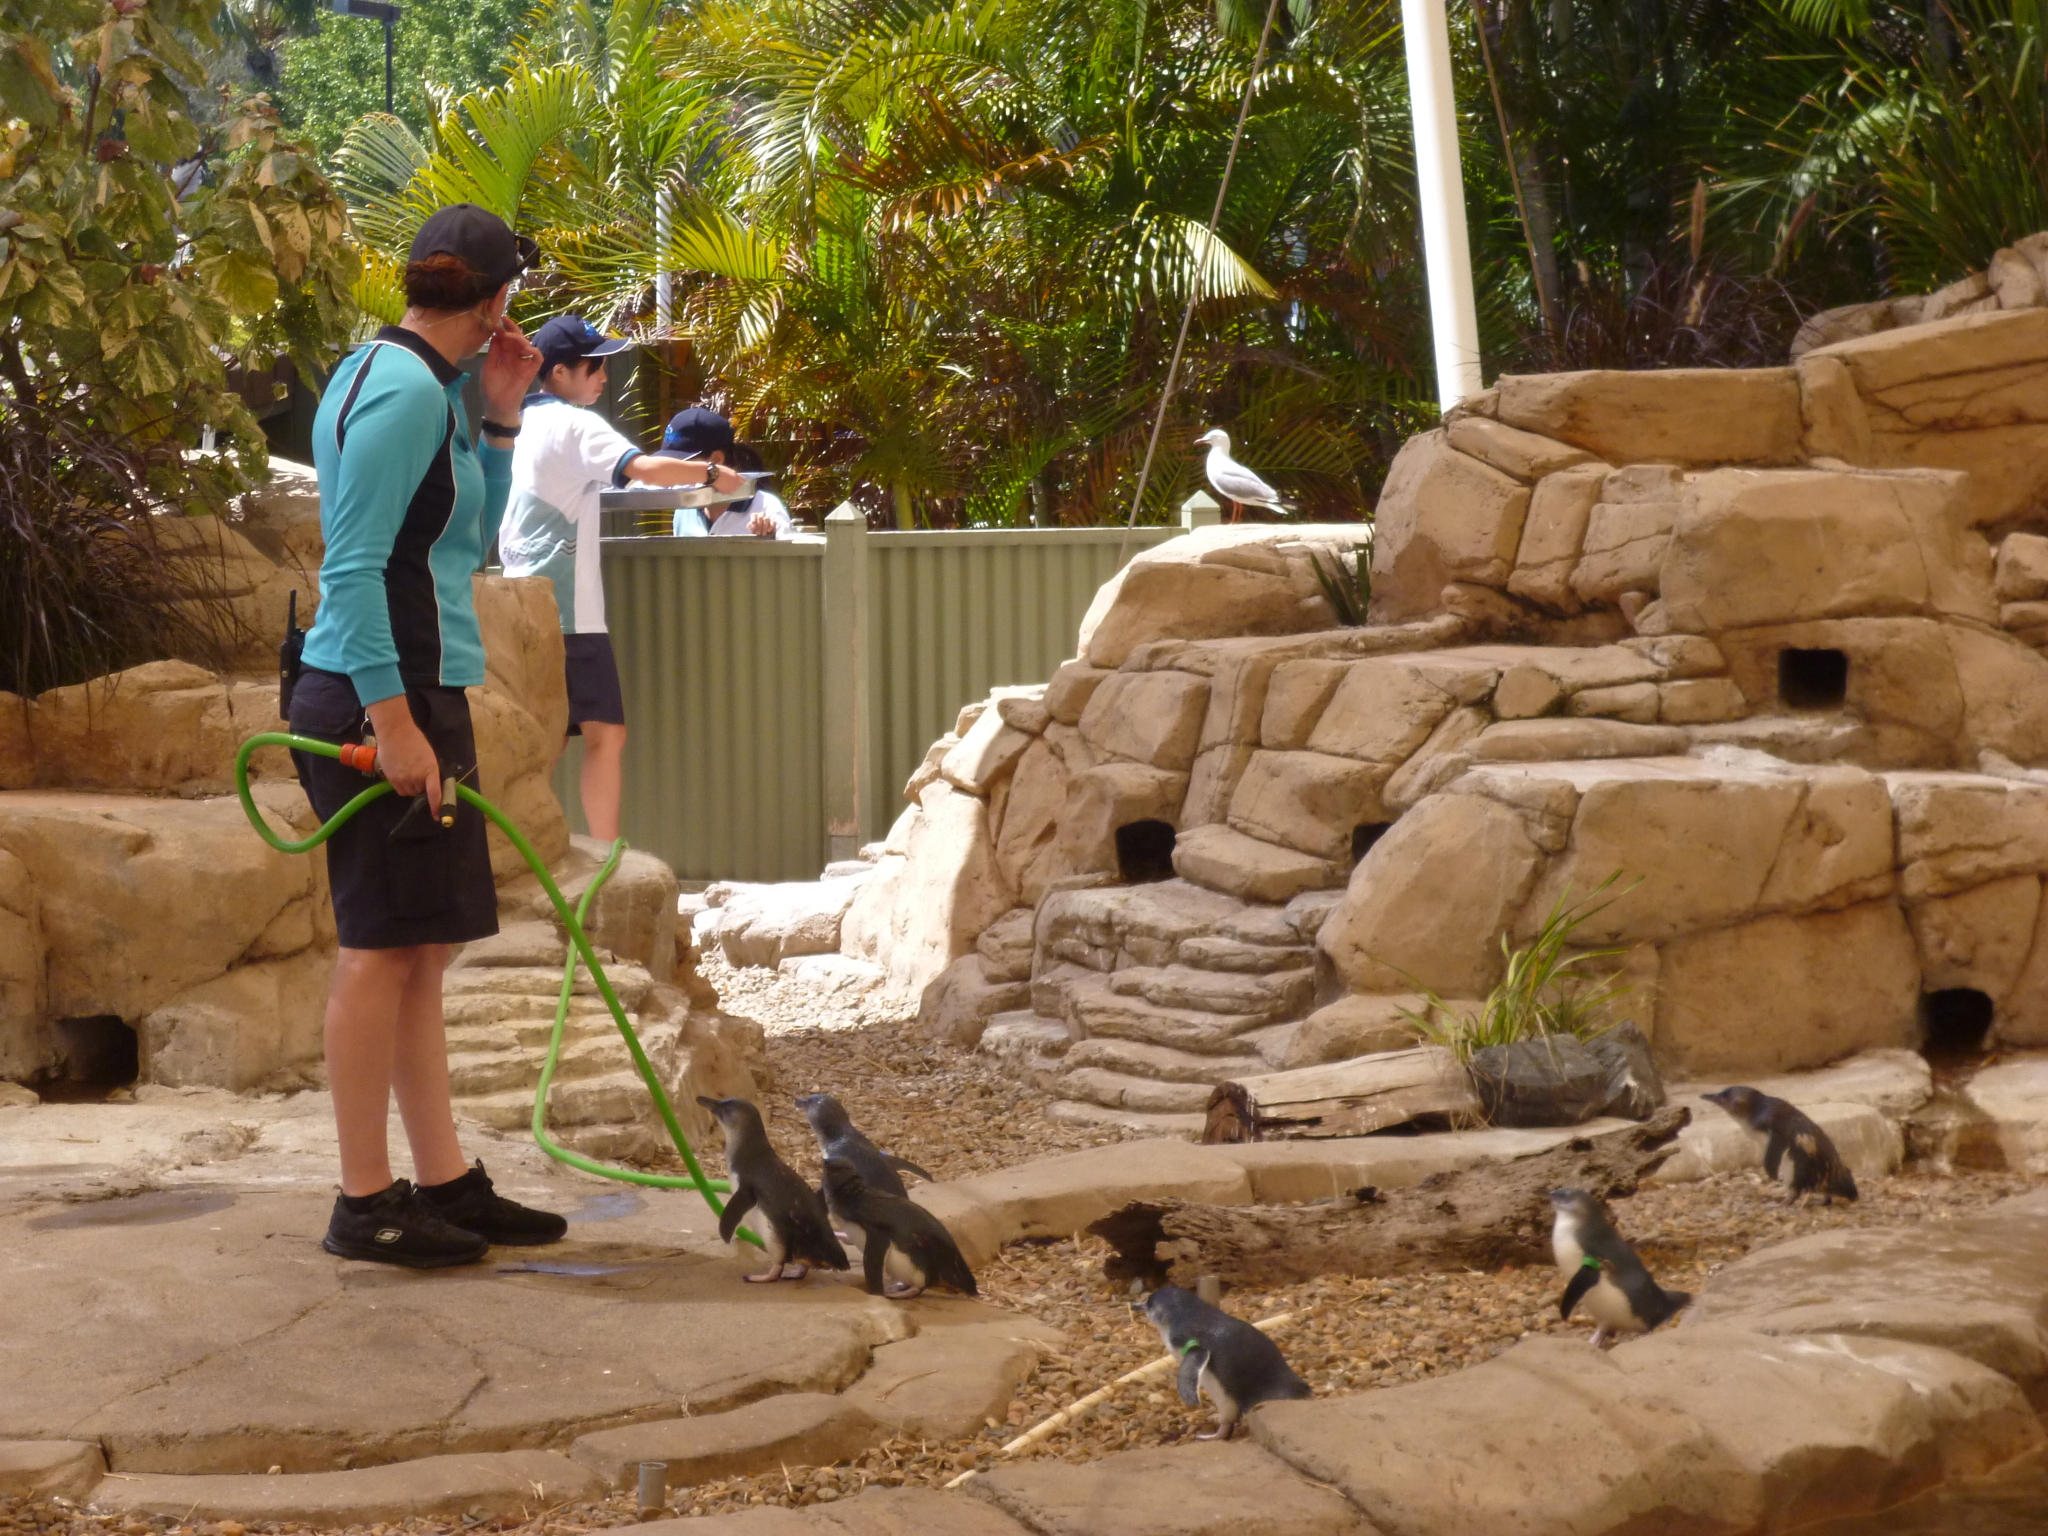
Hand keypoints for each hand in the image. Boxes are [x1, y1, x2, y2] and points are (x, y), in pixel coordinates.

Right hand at [364, 698, 440, 816]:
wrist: (395, 732)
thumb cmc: (416, 741)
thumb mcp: (429, 756)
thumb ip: (432, 772)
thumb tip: (433, 785)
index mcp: (430, 770)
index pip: (434, 793)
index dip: (437, 806)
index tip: (438, 816)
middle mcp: (416, 777)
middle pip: (420, 793)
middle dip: (422, 788)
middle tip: (420, 776)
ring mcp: (402, 779)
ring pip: (409, 792)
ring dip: (412, 787)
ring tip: (410, 772)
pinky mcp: (391, 779)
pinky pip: (399, 790)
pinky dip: (402, 785)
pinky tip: (401, 773)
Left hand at [479, 314, 541, 421]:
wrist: (497, 406)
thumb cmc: (491, 388)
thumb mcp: (488, 366)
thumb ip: (494, 351)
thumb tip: (496, 334)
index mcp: (504, 355)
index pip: (506, 339)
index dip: (503, 330)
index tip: (496, 323)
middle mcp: (515, 357)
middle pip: (518, 339)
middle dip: (512, 329)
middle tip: (504, 322)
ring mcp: (524, 364)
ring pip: (528, 345)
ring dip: (520, 338)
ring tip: (510, 336)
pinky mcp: (531, 372)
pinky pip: (537, 358)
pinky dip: (534, 351)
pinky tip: (525, 348)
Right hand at [712, 463, 747, 494]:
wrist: (712, 474)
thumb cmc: (719, 470)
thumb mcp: (728, 470)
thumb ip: (733, 475)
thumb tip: (734, 477)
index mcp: (736, 476)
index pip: (743, 481)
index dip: (739, 481)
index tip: (737, 481)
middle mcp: (735, 483)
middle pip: (737, 487)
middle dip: (734, 485)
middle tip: (728, 483)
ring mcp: (731, 488)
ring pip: (732, 491)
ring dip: (729, 489)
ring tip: (724, 486)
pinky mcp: (725, 492)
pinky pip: (726, 492)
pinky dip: (724, 491)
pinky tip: (720, 487)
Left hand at [748, 510, 775, 536]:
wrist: (763, 535)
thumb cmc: (756, 531)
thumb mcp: (751, 529)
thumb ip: (749, 526)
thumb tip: (751, 525)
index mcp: (755, 515)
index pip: (754, 515)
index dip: (753, 521)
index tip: (753, 529)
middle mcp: (761, 515)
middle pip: (760, 516)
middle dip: (759, 525)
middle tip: (758, 533)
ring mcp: (768, 518)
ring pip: (766, 519)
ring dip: (764, 527)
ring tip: (763, 534)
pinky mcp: (773, 522)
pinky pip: (773, 522)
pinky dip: (770, 526)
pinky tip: (768, 531)